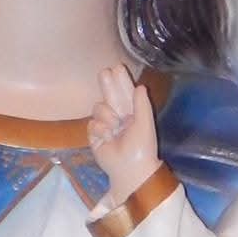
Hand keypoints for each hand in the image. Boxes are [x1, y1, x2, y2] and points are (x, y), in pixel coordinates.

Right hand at [88, 63, 159, 206]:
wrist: (130, 168)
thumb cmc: (141, 147)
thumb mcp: (145, 124)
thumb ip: (142, 104)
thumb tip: (140, 86)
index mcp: (133, 113)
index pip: (126, 93)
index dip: (121, 81)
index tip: (117, 68)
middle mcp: (118, 116)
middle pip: (109, 95)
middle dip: (107, 84)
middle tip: (104, 72)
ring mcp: (105, 125)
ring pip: (99, 108)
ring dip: (106, 116)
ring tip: (115, 126)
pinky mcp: (94, 135)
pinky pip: (92, 123)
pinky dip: (100, 129)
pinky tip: (107, 137)